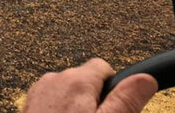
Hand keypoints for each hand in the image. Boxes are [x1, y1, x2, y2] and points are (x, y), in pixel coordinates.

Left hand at [22, 58, 157, 112]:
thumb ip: (126, 100)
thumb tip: (145, 79)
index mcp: (76, 80)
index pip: (102, 66)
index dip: (113, 87)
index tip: (115, 106)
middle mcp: (55, 79)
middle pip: (84, 80)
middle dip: (94, 99)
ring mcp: (39, 91)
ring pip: (67, 92)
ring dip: (75, 106)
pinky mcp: (30, 103)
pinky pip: (52, 101)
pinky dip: (59, 111)